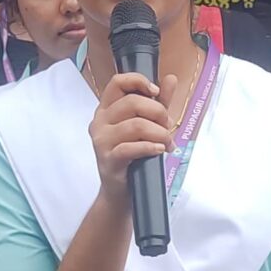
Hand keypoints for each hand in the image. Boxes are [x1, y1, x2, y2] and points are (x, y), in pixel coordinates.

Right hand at [89, 66, 171, 200]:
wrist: (121, 191)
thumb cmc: (133, 156)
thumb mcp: (148, 125)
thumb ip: (159, 103)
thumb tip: (171, 79)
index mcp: (107, 109)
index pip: (117, 82)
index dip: (138, 81)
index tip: (156, 92)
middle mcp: (100, 121)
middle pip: (131, 102)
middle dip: (157, 112)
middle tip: (167, 126)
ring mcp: (101, 141)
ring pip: (135, 125)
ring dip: (159, 133)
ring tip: (167, 143)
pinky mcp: (108, 159)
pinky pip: (131, 148)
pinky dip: (150, 147)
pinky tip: (159, 150)